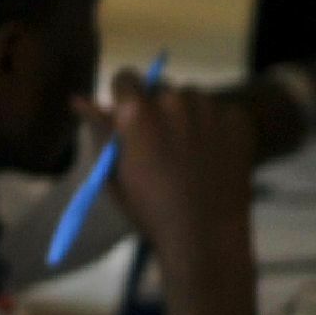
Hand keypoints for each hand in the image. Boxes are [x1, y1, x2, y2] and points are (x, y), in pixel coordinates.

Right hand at [98, 72, 256, 269]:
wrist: (205, 237)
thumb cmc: (150, 210)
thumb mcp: (115, 173)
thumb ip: (100, 131)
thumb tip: (78, 99)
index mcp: (137, 111)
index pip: (126, 77)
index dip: (125, 97)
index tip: (130, 119)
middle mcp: (173, 100)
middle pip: (161, 88)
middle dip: (158, 107)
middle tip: (162, 143)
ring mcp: (209, 108)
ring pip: (193, 97)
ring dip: (188, 114)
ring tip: (190, 152)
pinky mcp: (237, 120)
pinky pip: (221, 112)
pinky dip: (216, 128)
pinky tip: (214, 157)